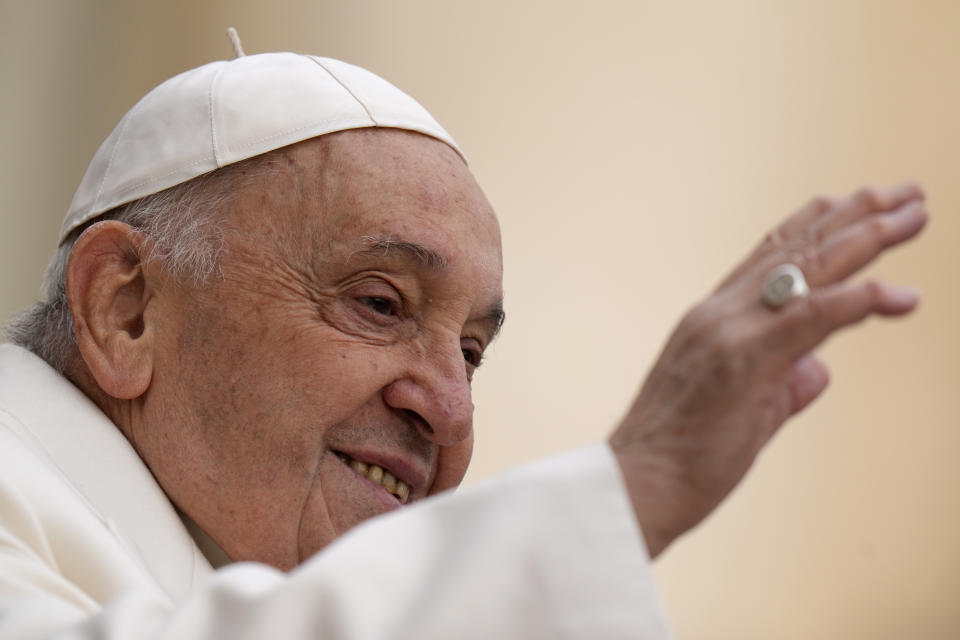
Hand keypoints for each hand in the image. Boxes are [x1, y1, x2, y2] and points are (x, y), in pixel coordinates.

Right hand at [610, 183, 927, 557]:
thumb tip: (818, 370)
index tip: (855, 202)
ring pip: (807, 269)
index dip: (816, 224)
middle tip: (906, 193)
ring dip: (867, 237)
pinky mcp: (747, 360)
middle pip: (796, 249)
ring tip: (913, 213)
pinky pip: (812, 317)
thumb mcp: (740, 408)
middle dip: (856, 216)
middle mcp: (720, 312)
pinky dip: (860, 300)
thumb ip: (784, 381)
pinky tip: (899, 294)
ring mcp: (731, 331)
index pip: (769, 257)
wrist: (637, 483)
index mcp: (712, 318)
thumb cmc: (680, 455)